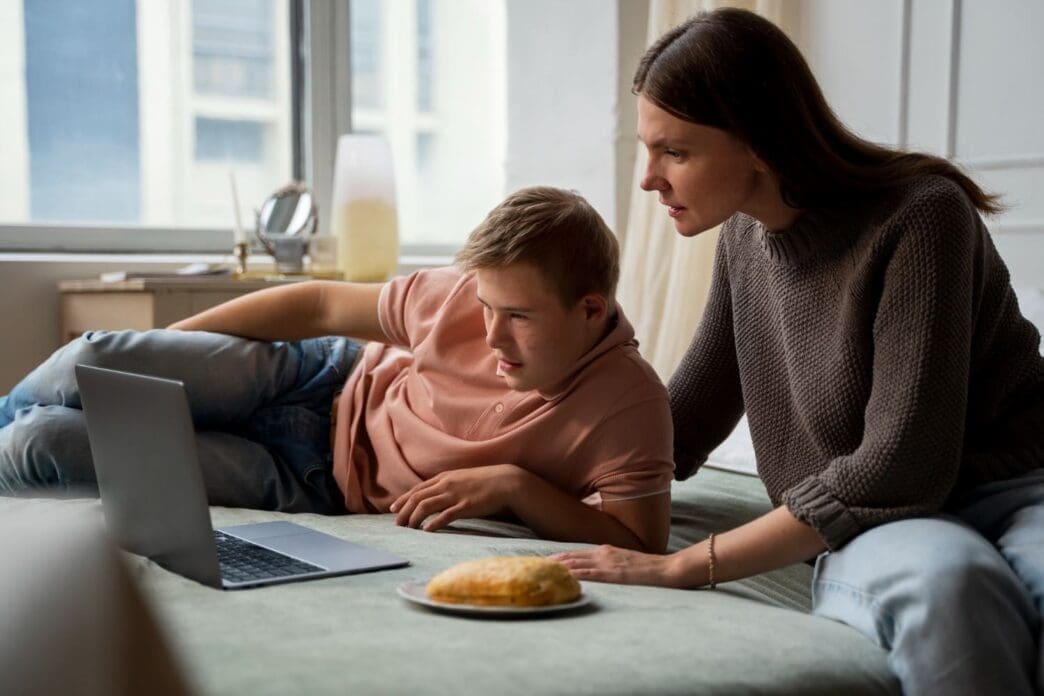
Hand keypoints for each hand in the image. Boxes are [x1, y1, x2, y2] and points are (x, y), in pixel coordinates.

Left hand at [390, 464, 522, 531]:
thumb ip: (446, 485)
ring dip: (414, 518)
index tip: (393, 509)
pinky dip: (433, 523)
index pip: (417, 489)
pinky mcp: (465, 506)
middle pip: (417, 498)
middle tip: (397, 524)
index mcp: (444, 477)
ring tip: (408, 529)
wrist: (505, 481)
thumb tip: (433, 495)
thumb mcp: (461, 478)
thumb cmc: (483, 481)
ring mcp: (455, 495)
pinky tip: (426, 530)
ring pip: (426, 506)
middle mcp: (446, 484)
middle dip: (403, 511)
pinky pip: (445, 515)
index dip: (403, 499)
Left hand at [552, 545, 683, 587]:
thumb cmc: (651, 568)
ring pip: (576, 563)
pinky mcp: (614, 574)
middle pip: (572, 556)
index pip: (577, 553)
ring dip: (558, 567)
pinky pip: (590, 574)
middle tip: (534, 565)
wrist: (668, 569)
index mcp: (607, 550)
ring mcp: (608, 562)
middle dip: (553, 561)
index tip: (545, 560)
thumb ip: (612, 562)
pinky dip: (575, 575)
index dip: (560, 557)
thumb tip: (598, 569)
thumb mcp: (627, 561)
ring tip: (541, 570)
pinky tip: (563, 577)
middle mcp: (604, 553)